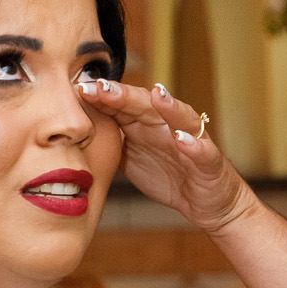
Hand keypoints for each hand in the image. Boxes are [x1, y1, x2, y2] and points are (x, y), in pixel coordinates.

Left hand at [72, 78, 255, 235]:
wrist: (204, 202)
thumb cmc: (169, 175)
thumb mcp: (132, 158)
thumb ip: (111, 141)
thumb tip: (77, 132)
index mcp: (146, 126)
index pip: (122, 106)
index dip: (102, 98)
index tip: (78, 89)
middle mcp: (167, 126)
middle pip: (146, 106)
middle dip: (124, 95)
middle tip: (101, 86)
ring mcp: (191, 140)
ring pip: (180, 117)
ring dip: (167, 105)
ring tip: (155, 95)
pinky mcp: (208, 161)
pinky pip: (202, 150)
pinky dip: (192, 144)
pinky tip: (181, 138)